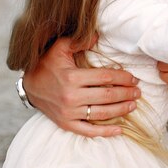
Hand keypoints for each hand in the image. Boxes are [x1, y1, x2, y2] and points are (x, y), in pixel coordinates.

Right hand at [23, 37, 140, 136]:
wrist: (29, 86)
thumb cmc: (46, 64)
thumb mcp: (59, 47)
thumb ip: (79, 40)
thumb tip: (98, 35)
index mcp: (72, 78)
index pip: (105, 78)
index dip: (122, 78)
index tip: (133, 78)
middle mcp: (71, 97)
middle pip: (107, 96)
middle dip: (126, 94)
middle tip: (138, 92)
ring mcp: (69, 113)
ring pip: (102, 113)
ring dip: (121, 110)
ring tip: (133, 105)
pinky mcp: (66, 124)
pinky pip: (89, 131)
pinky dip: (105, 132)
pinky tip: (119, 130)